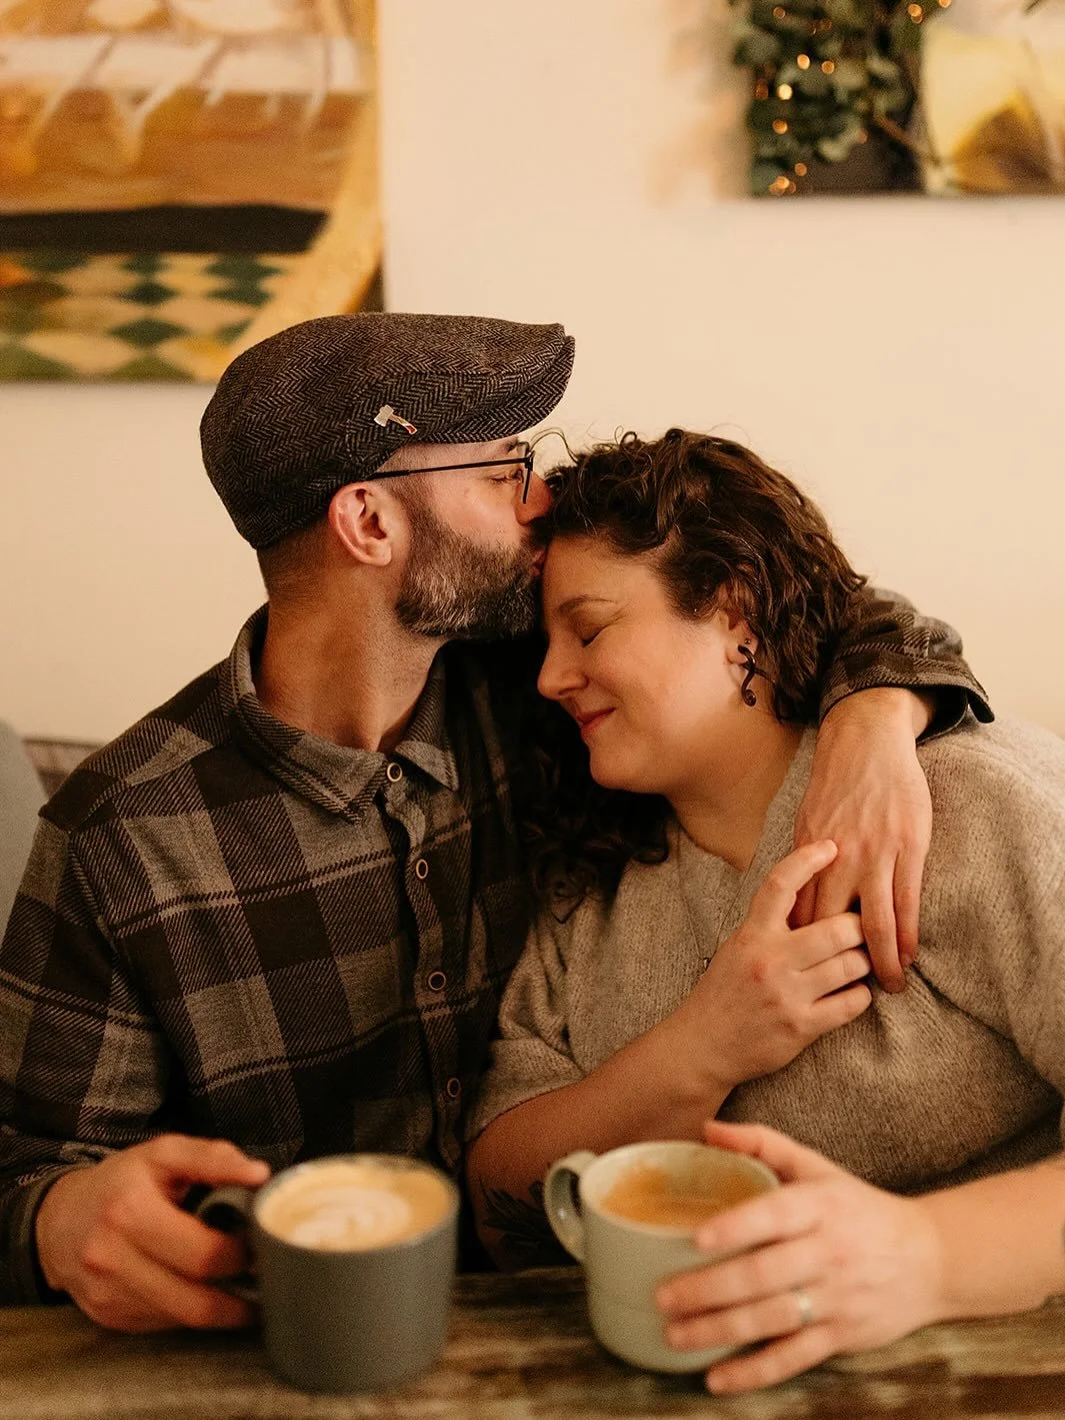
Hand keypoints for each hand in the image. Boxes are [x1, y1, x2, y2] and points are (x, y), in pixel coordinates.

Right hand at [35, 1135, 270, 1331]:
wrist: (60, 1219)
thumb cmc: (122, 1182)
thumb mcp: (164, 1154)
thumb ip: (213, 1159)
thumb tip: (259, 1175)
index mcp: (129, 1211)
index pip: (202, 1254)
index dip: (241, 1255)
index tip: (260, 1243)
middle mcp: (112, 1259)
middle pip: (195, 1300)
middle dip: (238, 1290)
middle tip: (259, 1271)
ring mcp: (108, 1295)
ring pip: (183, 1319)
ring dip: (220, 1307)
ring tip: (240, 1282)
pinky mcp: (108, 1317)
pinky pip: (164, 1323)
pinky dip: (190, 1309)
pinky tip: (202, 1289)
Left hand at [656, 1120, 943, 1394]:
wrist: (931, 1259)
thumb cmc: (859, 1208)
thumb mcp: (817, 1168)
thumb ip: (762, 1143)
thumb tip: (706, 1129)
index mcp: (820, 1205)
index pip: (775, 1214)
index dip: (737, 1226)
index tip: (696, 1237)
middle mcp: (829, 1252)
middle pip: (764, 1274)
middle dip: (710, 1289)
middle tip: (663, 1297)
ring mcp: (837, 1298)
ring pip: (773, 1318)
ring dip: (720, 1331)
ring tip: (676, 1334)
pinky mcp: (842, 1336)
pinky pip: (794, 1357)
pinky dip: (755, 1372)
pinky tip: (717, 1379)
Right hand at [667, 840, 871, 1091]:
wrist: (702, 1045)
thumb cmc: (723, 992)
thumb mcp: (738, 947)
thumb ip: (769, 924)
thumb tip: (809, 893)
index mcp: (752, 934)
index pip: (781, 884)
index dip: (808, 859)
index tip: (831, 846)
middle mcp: (770, 960)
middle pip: (837, 928)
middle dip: (859, 927)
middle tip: (861, 929)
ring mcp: (787, 994)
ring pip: (852, 965)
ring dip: (864, 962)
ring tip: (860, 962)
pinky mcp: (801, 1027)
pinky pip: (852, 1004)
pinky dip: (861, 995)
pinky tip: (853, 992)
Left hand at [793, 689, 932, 991]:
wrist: (866, 741)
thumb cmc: (837, 783)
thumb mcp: (808, 820)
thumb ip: (806, 860)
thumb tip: (796, 897)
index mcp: (810, 854)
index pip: (802, 914)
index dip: (806, 949)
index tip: (808, 975)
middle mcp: (838, 859)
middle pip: (833, 926)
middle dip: (840, 965)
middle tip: (849, 993)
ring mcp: (875, 855)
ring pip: (875, 923)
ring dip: (882, 961)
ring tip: (889, 987)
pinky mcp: (907, 849)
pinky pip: (907, 902)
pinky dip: (907, 935)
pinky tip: (908, 956)